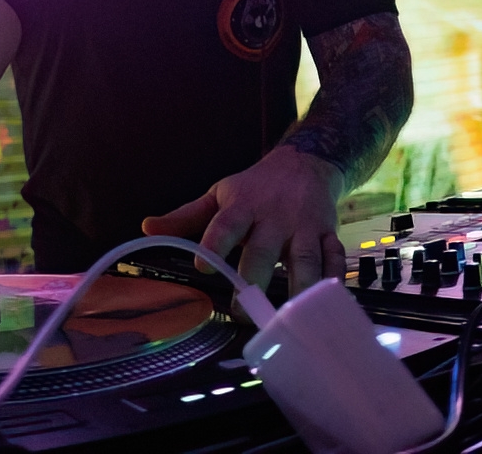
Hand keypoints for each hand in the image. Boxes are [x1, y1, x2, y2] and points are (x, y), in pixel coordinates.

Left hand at [140, 146, 346, 296]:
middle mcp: (274, 217)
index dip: (214, 243)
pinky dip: (334, 280)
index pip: (226, 224)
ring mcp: (304, 227)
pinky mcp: (328, 235)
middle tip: (240, 313)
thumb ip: (185, 217)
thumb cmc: (255, 187)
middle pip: (263, 250)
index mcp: (243, 206)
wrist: (305, 163)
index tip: (202, 266)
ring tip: (287, 319)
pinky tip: (327, 304)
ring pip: (304, 259)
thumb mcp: (219, 195)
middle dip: (252, 281)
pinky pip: (335, 258)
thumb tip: (146, 228)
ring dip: (298, 288)